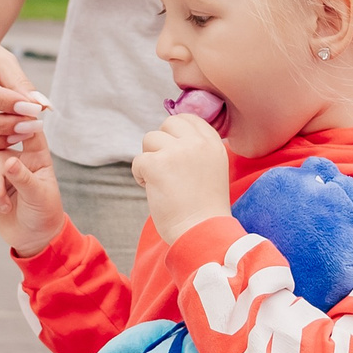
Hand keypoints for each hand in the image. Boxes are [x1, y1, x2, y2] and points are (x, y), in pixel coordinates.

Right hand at [0, 131, 66, 256]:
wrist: (34, 238)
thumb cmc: (44, 214)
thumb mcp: (39, 196)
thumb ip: (24, 178)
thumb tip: (8, 162)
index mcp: (37, 157)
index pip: (29, 133)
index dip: (19, 125)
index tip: (9, 128)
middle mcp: (18, 160)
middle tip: (1, 197)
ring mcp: (2, 172)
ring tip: (4, 207)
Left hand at [131, 113, 232, 244]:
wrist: (202, 233)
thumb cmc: (204, 209)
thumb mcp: (213, 169)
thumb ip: (197, 150)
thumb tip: (170, 137)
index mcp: (213, 144)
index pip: (190, 119)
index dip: (175, 132)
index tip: (172, 149)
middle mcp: (198, 143)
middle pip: (168, 124)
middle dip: (161, 143)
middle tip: (165, 167)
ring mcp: (177, 152)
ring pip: (149, 139)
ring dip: (149, 159)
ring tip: (159, 181)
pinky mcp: (158, 165)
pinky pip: (138, 161)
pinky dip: (140, 176)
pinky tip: (152, 190)